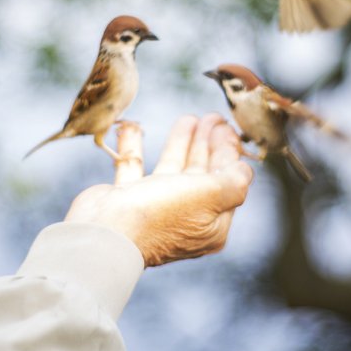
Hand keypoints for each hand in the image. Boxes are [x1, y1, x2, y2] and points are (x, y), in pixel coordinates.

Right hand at [62, 114, 254, 266]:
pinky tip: (135, 126)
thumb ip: (234, 181)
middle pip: (201, 174)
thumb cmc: (160, 214)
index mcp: (210, 224)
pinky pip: (136, 167)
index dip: (229, 154)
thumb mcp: (210, 196)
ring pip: (172, 169)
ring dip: (181, 142)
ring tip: (189, 117)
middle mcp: (185, 218)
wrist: (105, 232)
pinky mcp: (128, 200)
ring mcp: (155, 209)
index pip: (227, 183)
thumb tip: (245, 170)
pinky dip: (136, 146)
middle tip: (212, 117)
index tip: (228, 128)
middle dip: (207, 144)